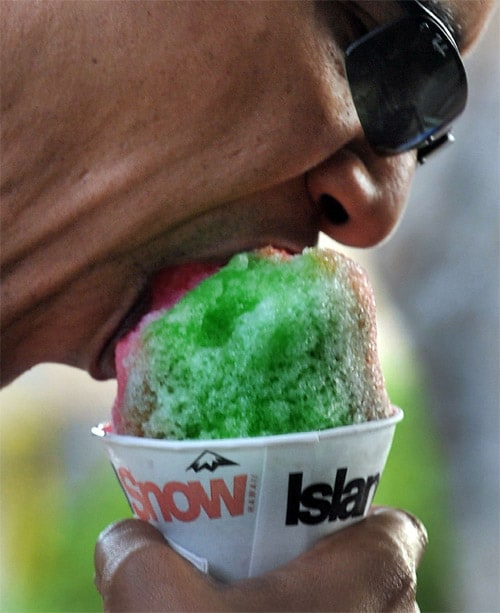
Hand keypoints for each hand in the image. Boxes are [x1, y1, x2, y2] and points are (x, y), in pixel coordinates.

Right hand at [94, 508, 426, 611]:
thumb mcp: (158, 612)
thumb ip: (133, 554)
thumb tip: (123, 536)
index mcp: (373, 581)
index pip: (394, 528)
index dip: (358, 513)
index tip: (310, 513)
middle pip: (372, 577)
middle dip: (319, 565)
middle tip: (262, 560)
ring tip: (247, 611)